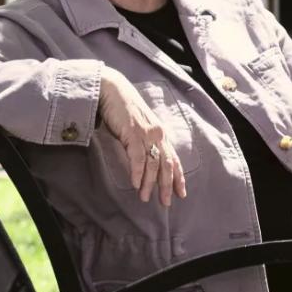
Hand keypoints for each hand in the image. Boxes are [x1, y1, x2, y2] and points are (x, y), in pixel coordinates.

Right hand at [97, 67, 186, 205]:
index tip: (181, 193)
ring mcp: (147, 133)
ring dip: (149, 183)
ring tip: (145, 198)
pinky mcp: (133, 133)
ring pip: (153, 164)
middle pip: (167, 164)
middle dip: (167, 185)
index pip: (174, 159)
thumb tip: (145, 159)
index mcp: (160, 132)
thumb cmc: (121, 108)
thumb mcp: (138, 126)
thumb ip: (144, 141)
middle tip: (165, 203)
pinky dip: (138, 173)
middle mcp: (158, 133)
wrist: (110, 89)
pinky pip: (138, 158)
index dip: (178, 177)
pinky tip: (135, 184)